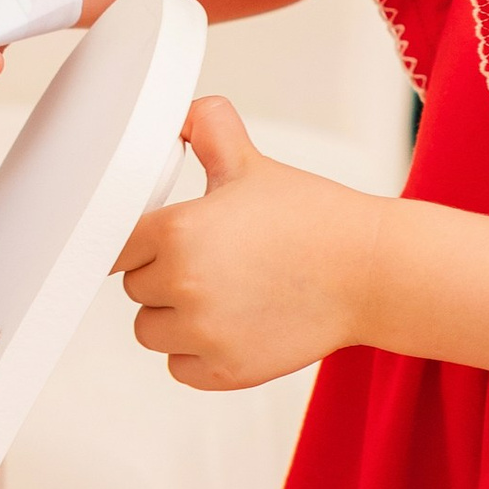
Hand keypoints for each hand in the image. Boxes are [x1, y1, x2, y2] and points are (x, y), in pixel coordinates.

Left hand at [116, 98, 383, 389]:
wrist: (370, 271)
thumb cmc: (315, 219)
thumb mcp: (252, 164)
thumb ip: (208, 129)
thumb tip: (184, 116)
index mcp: (179, 230)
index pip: (118, 245)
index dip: (144, 240)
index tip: (169, 240)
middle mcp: (183, 284)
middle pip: (135, 288)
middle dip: (164, 275)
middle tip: (215, 261)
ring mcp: (203, 333)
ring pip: (151, 331)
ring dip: (175, 318)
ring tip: (225, 293)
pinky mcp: (224, 371)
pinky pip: (179, 367)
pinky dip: (199, 353)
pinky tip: (234, 325)